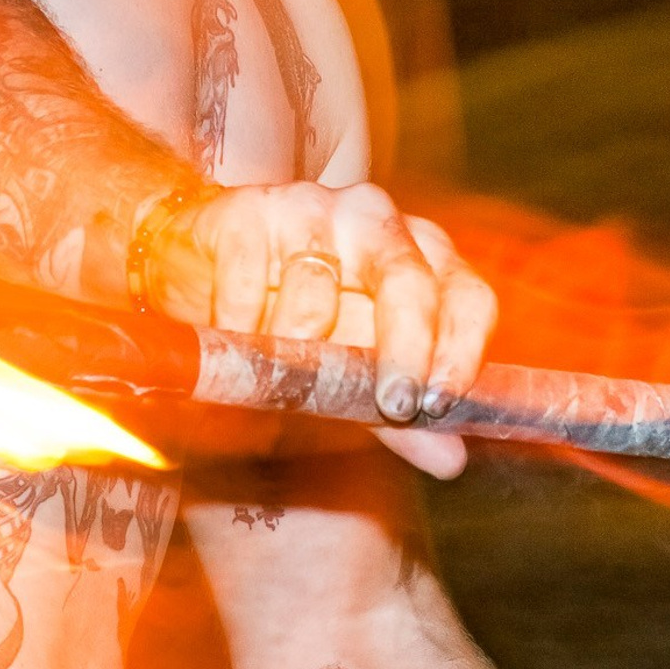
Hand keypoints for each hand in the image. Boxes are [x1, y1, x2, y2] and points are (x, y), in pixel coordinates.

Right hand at [144, 182, 495, 476]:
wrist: (202, 260)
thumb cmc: (296, 315)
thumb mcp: (353, 370)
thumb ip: (401, 416)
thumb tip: (451, 460)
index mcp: (421, 256)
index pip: (467, 294)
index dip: (463, 347)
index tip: (442, 401)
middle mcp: (376, 220)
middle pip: (408, 280)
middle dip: (405, 348)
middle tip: (393, 404)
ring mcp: (313, 208)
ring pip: (317, 289)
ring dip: (294, 350)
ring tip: (276, 379)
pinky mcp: (250, 210)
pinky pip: (249, 279)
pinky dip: (240, 325)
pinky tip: (234, 342)